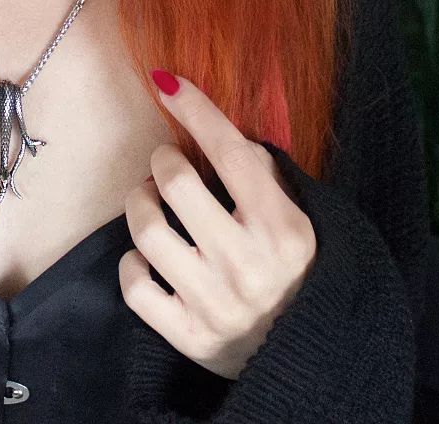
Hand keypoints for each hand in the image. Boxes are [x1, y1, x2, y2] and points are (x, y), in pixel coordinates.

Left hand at [118, 71, 316, 380]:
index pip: (230, 154)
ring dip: (140, 204)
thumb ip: (260, 172)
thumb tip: (210, 126)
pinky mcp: (189, 336)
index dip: (195, 111)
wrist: (306, 355)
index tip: (166, 82)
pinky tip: (145, 256)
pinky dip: (131, 264)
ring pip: (148, 232)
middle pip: (176, 185)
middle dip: (161, 162)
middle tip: (165, 164)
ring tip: (150, 202)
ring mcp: (216, 304)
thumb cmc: (292, 268)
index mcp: (282, 229)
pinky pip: (135, 287)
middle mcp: (248, 265)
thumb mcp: (296, 217)